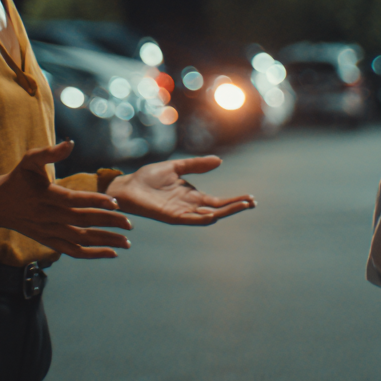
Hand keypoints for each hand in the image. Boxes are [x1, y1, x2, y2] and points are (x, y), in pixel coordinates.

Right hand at [0, 141, 132, 258]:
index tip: (115, 203)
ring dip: (105, 242)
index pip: (74, 200)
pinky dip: (92, 254)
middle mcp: (48, 217)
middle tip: (130, 224)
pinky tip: (111, 253)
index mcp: (46, 196)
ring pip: (80, 240)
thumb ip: (50, 152)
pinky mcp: (49, 242)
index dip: (95, 201)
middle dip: (108, 223)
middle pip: (82, 221)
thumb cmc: (18, 179)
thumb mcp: (29, 160)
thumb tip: (70, 142)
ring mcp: (49, 232)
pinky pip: (73, 251)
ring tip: (127, 242)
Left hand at [106, 155, 255, 224]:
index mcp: (192, 196)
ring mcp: (182, 213)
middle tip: (252, 203)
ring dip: (226, 212)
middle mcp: (190, 206)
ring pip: (209, 215)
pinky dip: (203, 218)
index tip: (250, 198)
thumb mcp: (176, 167)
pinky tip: (215, 214)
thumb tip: (219, 161)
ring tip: (242, 205)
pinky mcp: (171, 217)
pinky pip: (191, 220)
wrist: (128, 186)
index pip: (218, 201)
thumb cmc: (148, 178)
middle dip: (235, 207)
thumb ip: (196, 165)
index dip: (234, 200)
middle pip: (218, 209)